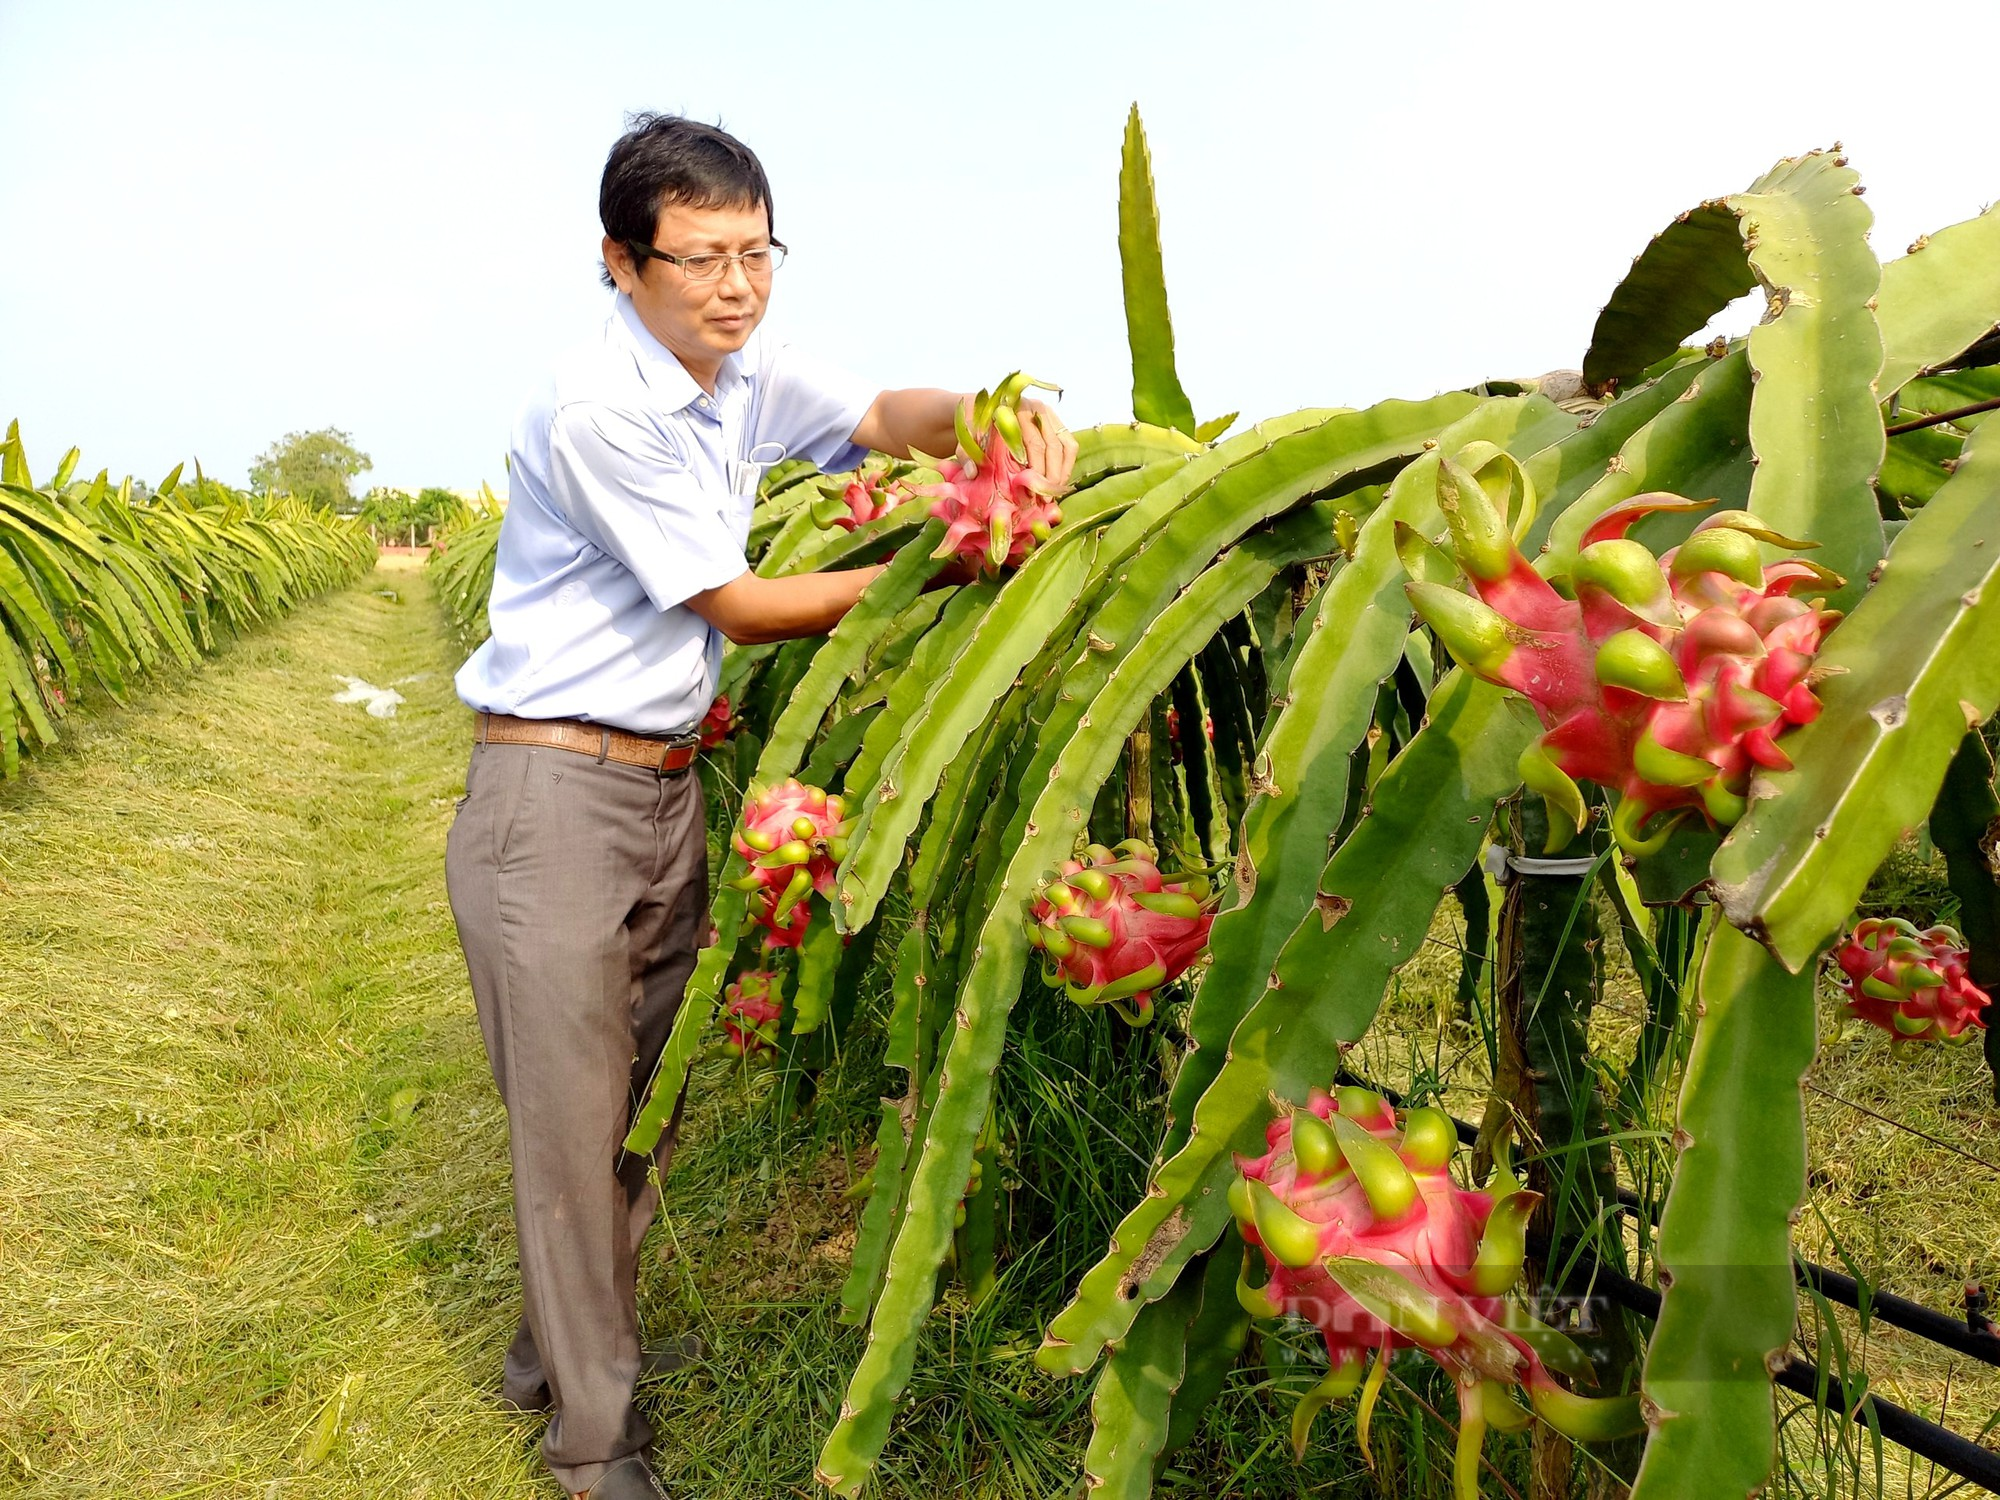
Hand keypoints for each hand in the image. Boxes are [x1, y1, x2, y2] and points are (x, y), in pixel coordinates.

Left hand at [958, 394, 1077, 493]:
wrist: (980, 409)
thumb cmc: (974, 425)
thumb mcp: (965, 436)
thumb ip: (967, 452)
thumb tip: (973, 472)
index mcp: (1015, 410)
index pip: (1033, 443)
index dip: (1036, 469)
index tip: (1032, 490)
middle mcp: (1035, 409)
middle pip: (1052, 446)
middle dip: (1050, 476)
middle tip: (1044, 499)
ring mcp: (1049, 415)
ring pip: (1066, 446)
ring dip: (1062, 472)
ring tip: (1053, 494)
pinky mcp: (1056, 422)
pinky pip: (1070, 445)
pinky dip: (1067, 465)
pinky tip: (1058, 483)